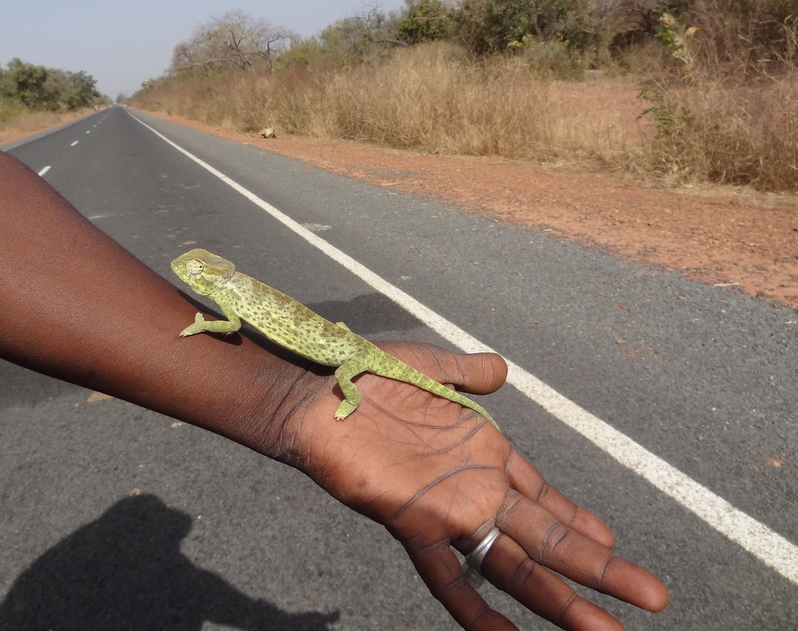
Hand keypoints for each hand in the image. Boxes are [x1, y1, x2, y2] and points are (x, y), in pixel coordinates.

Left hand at [280, 342, 667, 629]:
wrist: (317, 388)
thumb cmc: (370, 375)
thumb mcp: (432, 366)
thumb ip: (468, 371)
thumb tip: (503, 369)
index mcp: (485, 453)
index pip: (543, 496)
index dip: (578, 519)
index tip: (614, 542)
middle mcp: (474, 488)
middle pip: (546, 538)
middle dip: (597, 569)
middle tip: (653, 598)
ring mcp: (447, 510)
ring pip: (514, 565)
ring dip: (558, 600)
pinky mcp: (411, 522)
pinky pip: (448, 576)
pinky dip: (476, 609)